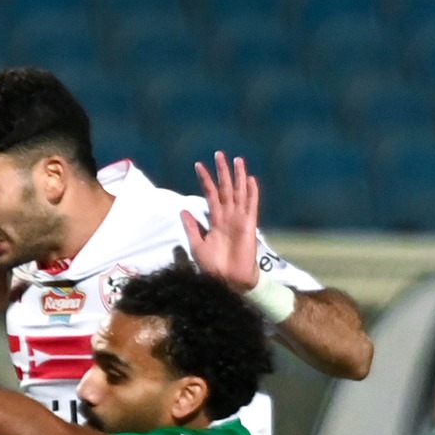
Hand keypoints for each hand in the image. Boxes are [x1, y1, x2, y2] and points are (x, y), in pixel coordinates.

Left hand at [183, 153, 262, 292]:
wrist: (227, 281)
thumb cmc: (213, 267)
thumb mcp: (197, 245)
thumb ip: (192, 228)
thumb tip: (183, 210)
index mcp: (215, 220)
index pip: (210, 195)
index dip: (205, 180)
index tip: (198, 165)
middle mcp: (228, 216)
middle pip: (226, 189)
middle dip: (223, 172)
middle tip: (220, 154)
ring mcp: (239, 219)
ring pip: (239, 193)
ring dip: (238, 177)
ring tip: (238, 160)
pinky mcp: (249, 225)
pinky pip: (251, 206)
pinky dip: (251, 193)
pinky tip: (250, 180)